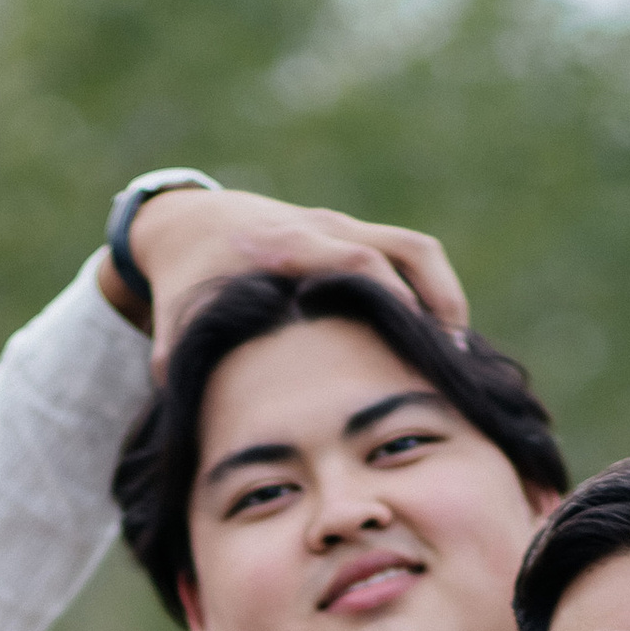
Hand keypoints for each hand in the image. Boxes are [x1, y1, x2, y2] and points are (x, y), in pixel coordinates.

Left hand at [107, 185, 470, 368]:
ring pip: (416, 248)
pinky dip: (427, 291)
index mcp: (287, 243)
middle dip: (437, 303)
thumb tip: (182, 405)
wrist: (186, 225)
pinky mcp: (352, 234)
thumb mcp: (174, 318)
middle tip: (454, 363)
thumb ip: (177, 359)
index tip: (422, 347)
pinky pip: (407, 254)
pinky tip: (432, 341)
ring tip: (454, 353)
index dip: (397, 301)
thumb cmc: (186, 279)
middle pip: (406, 249)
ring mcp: (342, 227)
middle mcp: (323, 227)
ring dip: (442, 295)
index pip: (359, 261)